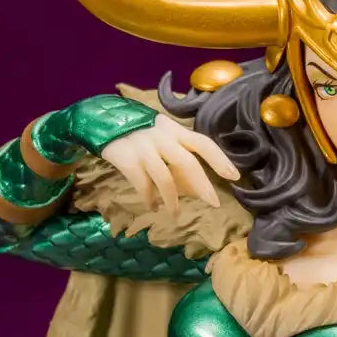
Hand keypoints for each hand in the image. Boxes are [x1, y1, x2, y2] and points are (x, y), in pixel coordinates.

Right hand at [101, 114, 239, 214]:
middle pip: (187, 163)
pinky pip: (143, 184)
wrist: (102, 121)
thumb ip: (178, 158)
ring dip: (173, 201)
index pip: (203, 143)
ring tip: (176, 215)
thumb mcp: (162, 138)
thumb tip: (197, 188)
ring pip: (165, 178)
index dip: (220, 159)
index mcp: (175, 130)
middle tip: (213, 204)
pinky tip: (153, 207)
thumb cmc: (140, 134)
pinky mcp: (127, 158)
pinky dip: (150, 199)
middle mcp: (162, 136)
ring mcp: (144, 146)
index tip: (234, 176)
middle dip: (202, 185)